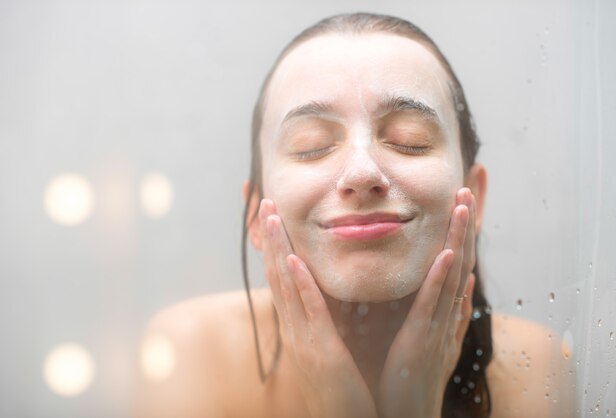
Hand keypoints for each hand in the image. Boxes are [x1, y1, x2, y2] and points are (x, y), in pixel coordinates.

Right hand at [259, 199, 377, 417]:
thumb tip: (324, 294)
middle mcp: (294, 329)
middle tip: (265, 203)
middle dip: (271, 239)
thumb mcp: (327, 347)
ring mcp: (303, 339)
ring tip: (273, 218)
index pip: (282, 278)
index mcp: (298, 326)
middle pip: (277, 275)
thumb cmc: (340, 388)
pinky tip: (294, 261)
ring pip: (286, 286)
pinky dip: (300, 285)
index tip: (273, 218)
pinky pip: (309, 312)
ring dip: (279, 250)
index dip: (275, 247)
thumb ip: (324, 320)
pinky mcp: (321, 351)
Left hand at [377, 188, 476, 417]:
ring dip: (459, 238)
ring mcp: (437, 322)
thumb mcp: (431, 330)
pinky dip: (442, 278)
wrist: (407, 408)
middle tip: (469, 184)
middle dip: (465, 222)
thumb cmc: (414, 370)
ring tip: (464, 205)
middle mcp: (445, 309)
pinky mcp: (422, 337)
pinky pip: (433, 303)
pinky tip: (448, 253)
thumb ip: (445, 304)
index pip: (454, 257)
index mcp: (442, 305)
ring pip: (452, 273)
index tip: (465, 196)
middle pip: (460, 257)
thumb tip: (462, 277)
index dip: (462, 228)